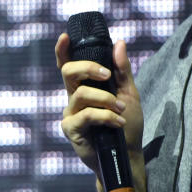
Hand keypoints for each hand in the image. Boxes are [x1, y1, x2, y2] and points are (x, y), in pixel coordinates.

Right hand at [55, 32, 143, 172]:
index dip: (62, 50)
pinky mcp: (71, 129)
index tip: (65, 37)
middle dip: (88, 68)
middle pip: (68, 71)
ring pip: (82, 94)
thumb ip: (122, 70)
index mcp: (85, 86)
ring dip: (106, 99)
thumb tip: (119, 43)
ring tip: (121, 109)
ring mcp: (71, 113)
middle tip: (107, 75)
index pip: (69, 65)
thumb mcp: (129, 93)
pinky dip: (106, 116)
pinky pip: (87, 115)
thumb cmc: (127, 124)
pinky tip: (118, 123)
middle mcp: (73, 97)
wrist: (127, 154)